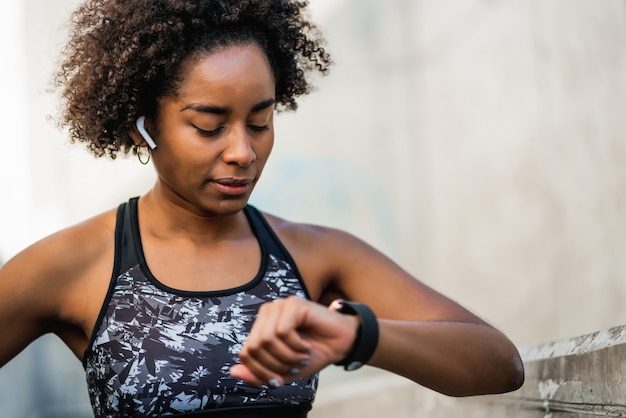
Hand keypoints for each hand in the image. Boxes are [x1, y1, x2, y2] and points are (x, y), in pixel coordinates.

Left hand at [229, 296, 358, 386]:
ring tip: (302, 356)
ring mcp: (280, 305)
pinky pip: (283, 330)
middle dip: (275, 364)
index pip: (245, 353)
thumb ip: (259, 373)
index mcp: (261, 327)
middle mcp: (267, 313)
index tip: (279, 379)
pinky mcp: (293, 303)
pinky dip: (295, 345)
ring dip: (287, 356)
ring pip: (267, 339)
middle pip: (254, 346)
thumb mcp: (283, 370)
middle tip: (294, 366)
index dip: (260, 371)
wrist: (341, 345)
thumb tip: (233, 372)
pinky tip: (306, 345)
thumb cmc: (313, 354)